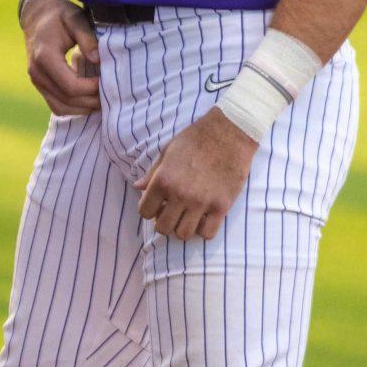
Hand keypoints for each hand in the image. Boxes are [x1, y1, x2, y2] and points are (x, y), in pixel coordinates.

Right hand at [21, 0, 100, 115]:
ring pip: (61, 107)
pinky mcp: (39, 84)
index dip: (91, 89)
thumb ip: (87, 38)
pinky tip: (89, 100)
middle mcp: (37, 72)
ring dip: (83, 108)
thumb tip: (98, 60)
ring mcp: (36, 80)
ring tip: (102, 100)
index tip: (107, 81)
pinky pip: (55, 105)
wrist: (37, 15)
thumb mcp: (75, 19)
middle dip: (91, 100)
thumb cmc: (60, 15)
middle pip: (67, 99)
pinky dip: (73, 108)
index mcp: (45, 56)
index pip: (70, 85)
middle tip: (112, 94)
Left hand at [136, 110, 256, 241]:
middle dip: (164, 222)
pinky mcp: (222, 206)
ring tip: (188, 216)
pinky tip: (204, 218)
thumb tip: (136, 186)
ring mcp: (202, 202)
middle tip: (172, 213)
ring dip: (183, 228)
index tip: (157, 205)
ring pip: (183, 234)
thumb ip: (152, 172)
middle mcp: (180, 194)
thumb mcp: (168, 150)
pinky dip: (204, 230)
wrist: (229, 131)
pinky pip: (207, 234)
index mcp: (163, 179)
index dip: (149, 210)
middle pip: (163, 228)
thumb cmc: (196, 138)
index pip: (144, 212)